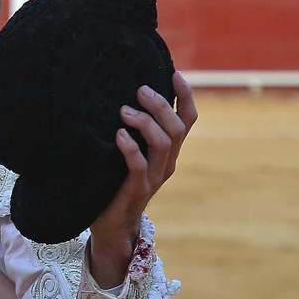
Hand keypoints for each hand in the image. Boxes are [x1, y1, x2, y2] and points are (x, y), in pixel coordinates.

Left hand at [86, 71, 197, 287]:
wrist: (111, 224)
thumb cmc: (116, 182)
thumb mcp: (129, 152)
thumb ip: (133, 130)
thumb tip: (121, 95)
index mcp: (169, 152)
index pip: (187, 119)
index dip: (185, 96)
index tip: (174, 73)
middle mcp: (167, 163)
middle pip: (177, 128)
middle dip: (161, 105)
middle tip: (139, 90)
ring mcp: (155, 177)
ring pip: (164, 143)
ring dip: (145, 122)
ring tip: (124, 111)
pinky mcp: (137, 189)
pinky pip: (140, 166)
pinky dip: (131, 148)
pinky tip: (118, 135)